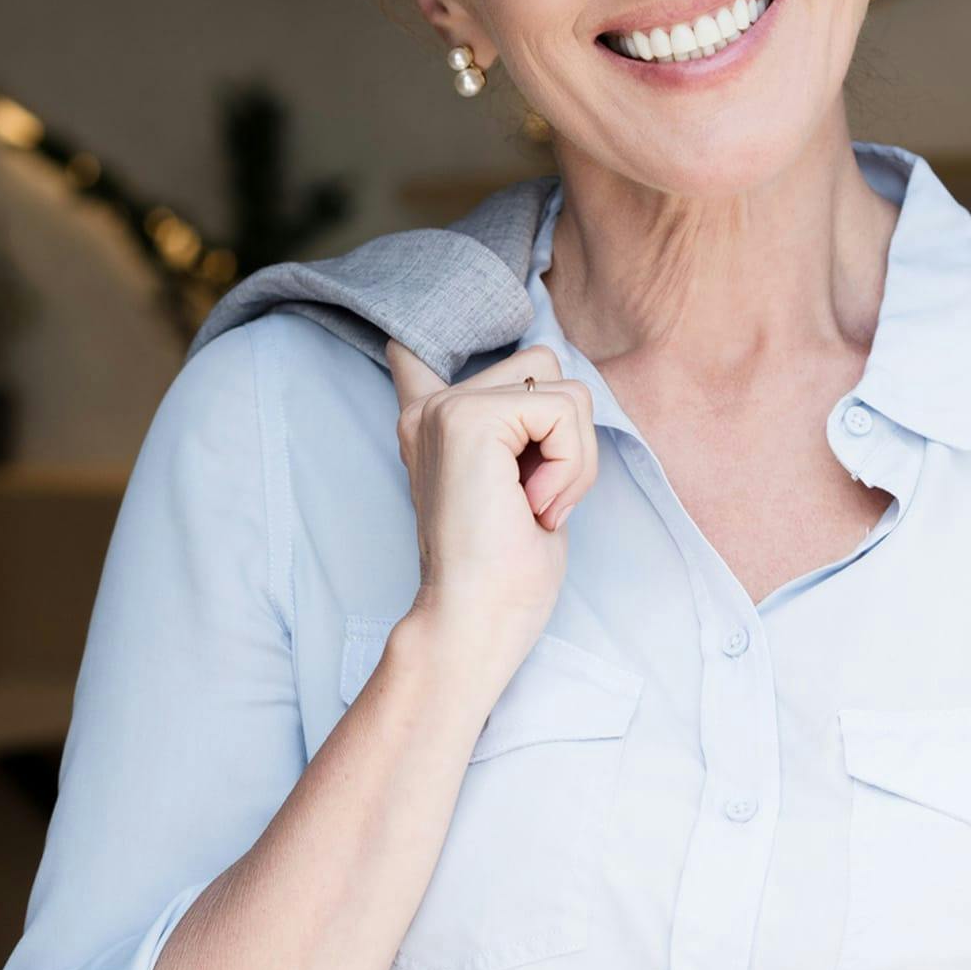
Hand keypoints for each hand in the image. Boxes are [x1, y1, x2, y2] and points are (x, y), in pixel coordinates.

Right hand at [383, 339, 598, 687]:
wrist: (474, 623)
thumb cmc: (504, 577)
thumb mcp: (520, 490)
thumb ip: (518, 439)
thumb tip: (545, 386)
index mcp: (434, 429)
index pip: (415, 362)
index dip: (412, 353)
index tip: (395, 346)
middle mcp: (432, 409)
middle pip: (547, 366)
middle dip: (570, 435)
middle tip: (537, 499)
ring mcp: (446, 409)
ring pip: (567, 388)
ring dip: (575, 456)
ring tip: (536, 506)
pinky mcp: (469, 418)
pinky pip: (565, 411)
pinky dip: (571, 464)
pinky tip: (535, 506)